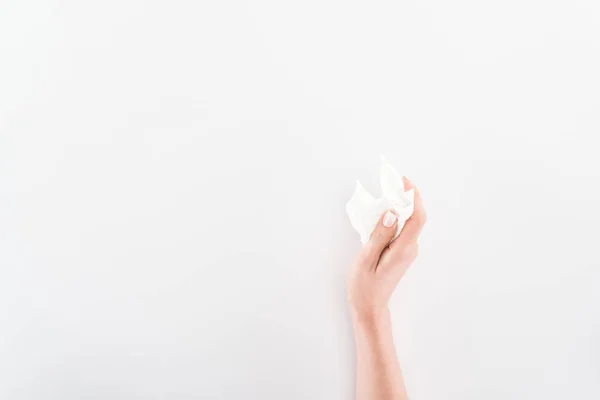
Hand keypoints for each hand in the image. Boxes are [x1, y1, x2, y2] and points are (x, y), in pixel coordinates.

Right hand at [347, 177, 425, 320]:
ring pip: (409, 222)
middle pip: (415, 217)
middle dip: (407, 197)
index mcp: (403, 249)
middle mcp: (410, 248)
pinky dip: (396, 217)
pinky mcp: (401, 253)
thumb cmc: (364, 287)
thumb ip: (379, 235)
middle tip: (392, 181)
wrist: (369, 309)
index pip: (417, 217)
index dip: (414, 196)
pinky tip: (383, 213)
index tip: (403, 181)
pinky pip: (402, 230)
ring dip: (401, 206)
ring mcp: (407, 251)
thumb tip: (391, 213)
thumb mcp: (366, 259)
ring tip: (387, 192)